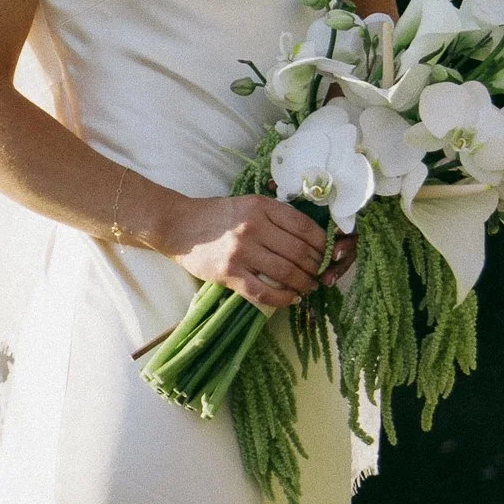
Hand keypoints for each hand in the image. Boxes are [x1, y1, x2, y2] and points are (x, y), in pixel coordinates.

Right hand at [162, 192, 334, 310]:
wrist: (178, 225)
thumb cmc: (215, 215)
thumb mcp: (248, 204)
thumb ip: (275, 216)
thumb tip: (308, 238)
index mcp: (262, 207)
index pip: (305, 227)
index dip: (322, 244)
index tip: (325, 254)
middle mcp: (253, 227)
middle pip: (300, 252)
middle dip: (315, 267)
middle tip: (318, 274)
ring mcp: (241, 251)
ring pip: (287, 273)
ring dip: (304, 284)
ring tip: (308, 288)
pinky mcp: (229, 273)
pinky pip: (264, 292)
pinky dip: (282, 299)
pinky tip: (290, 299)